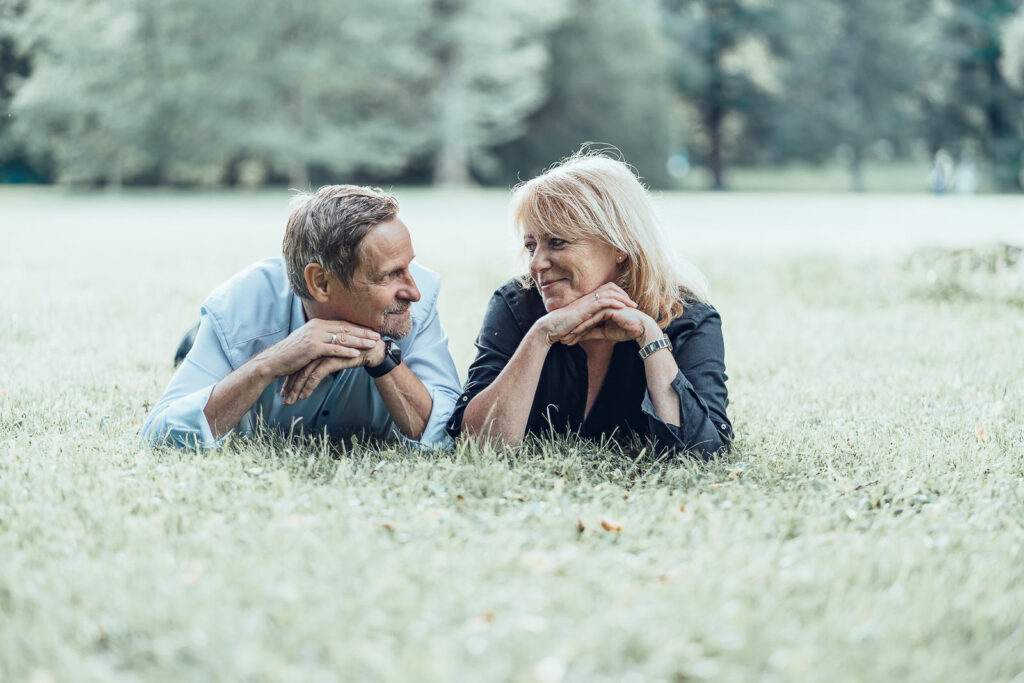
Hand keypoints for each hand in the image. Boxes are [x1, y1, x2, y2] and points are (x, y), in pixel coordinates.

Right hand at [257, 318, 378, 382]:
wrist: (274, 361)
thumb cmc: (291, 354)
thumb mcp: (307, 341)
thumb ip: (321, 338)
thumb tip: (333, 339)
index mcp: (317, 323)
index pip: (342, 324)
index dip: (358, 327)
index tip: (371, 330)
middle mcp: (317, 326)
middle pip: (345, 328)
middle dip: (363, 332)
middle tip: (378, 335)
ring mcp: (314, 336)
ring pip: (342, 337)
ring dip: (359, 341)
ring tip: (372, 344)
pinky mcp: (312, 347)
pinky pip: (333, 348)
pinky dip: (346, 350)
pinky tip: (356, 353)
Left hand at [280, 339, 383, 404]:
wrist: (373, 350)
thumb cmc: (354, 353)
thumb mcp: (334, 355)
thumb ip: (322, 358)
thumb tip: (312, 370)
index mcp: (316, 344)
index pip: (299, 363)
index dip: (291, 377)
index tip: (285, 390)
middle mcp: (317, 347)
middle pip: (298, 368)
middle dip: (290, 385)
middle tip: (285, 399)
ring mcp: (323, 353)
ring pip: (304, 373)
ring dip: (296, 389)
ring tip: (291, 401)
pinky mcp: (331, 359)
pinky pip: (315, 376)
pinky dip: (308, 387)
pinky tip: (305, 396)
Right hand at [534, 282, 636, 345]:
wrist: (551, 327)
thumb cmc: (562, 327)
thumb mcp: (579, 322)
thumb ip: (588, 320)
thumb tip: (597, 325)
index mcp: (587, 300)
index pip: (606, 291)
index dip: (618, 295)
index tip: (627, 304)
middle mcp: (588, 298)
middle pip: (610, 288)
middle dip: (623, 294)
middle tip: (633, 303)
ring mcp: (587, 302)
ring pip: (609, 293)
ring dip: (623, 298)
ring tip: (633, 305)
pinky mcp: (585, 308)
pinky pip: (603, 302)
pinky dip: (614, 303)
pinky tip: (623, 307)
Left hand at [560, 306, 659, 345]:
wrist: (640, 329)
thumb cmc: (626, 330)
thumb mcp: (605, 333)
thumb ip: (592, 333)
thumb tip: (579, 337)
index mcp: (600, 309)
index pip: (584, 319)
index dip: (575, 330)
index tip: (566, 339)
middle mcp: (601, 306)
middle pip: (583, 317)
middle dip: (572, 329)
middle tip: (561, 339)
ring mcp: (605, 305)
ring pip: (586, 317)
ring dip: (576, 328)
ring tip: (566, 337)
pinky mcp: (609, 307)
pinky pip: (594, 318)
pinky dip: (585, 326)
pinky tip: (577, 333)